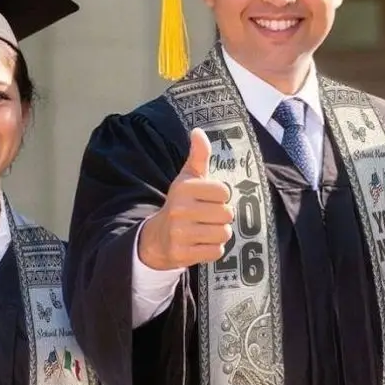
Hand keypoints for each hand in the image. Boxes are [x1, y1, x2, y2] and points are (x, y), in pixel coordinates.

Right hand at [137, 128, 235, 270]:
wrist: (158, 237)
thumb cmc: (181, 204)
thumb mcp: (187, 178)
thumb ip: (198, 156)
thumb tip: (198, 131)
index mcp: (183, 188)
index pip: (223, 192)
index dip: (220, 197)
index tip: (208, 199)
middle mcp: (180, 209)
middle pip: (226, 214)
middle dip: (222, 217)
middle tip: (208, 217)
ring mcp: (180, 233)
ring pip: (223, 233)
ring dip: (219, 233)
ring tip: (205, 230)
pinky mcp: (183, 254)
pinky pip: (216, 252)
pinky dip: (213, 249)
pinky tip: (201, 243)